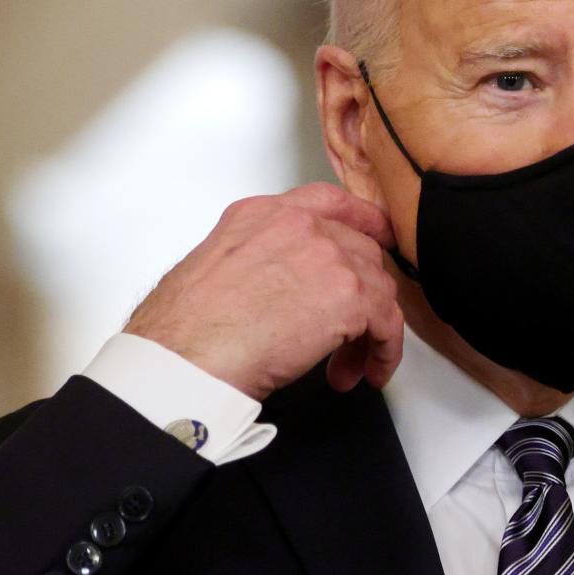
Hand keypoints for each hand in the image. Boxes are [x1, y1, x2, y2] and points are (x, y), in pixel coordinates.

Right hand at [125, 183, 402, 400]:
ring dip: (368, 332)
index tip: (379, 236)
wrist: (186, 359)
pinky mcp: (349, 296)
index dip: (362, 222)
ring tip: (347, 367)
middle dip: (359, 299)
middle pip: (359, 253)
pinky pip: (387, 321)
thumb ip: (261, 259)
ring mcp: (328, 256)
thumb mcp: (216, 267)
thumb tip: (285, 286)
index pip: (329, 203)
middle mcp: (299, 226)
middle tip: (347, 336)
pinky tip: (367, 371)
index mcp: (262, 215)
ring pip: (377, 289)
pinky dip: (384, 350)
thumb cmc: (185, 330)